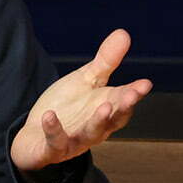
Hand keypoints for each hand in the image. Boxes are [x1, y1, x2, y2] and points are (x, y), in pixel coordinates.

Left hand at [10, 29, 152, 171]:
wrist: (37, 135)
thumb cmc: (68, 107)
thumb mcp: (87, 80)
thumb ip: (106, 61)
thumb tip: (124, 33)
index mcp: (106, 109)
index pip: (123, 102)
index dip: (134, 94)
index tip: (145, 83)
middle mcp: (96, 128)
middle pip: (113, 120)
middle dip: (122, 108)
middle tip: (132, 94)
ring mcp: (75, 141)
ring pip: (90, 134)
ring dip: (98, 122)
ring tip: (104, 107)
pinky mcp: (53, 149)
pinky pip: (55, 142)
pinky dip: (53, 130)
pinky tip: (49, 116)